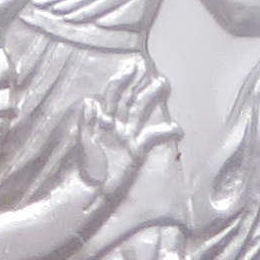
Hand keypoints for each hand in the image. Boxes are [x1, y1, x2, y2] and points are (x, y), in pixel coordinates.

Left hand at [76, 56, 177, 188]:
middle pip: (130, 100)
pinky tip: (176, 129)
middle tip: (155, 73)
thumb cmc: (86, 169)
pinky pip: (152, 137)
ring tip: (164, 85)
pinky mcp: (137, 150)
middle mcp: (116, 125)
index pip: (113, 96)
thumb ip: (87, 123)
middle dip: (141, 85)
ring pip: (141, 112)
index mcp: (102, 121)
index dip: (122, 81)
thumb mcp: (84, 145)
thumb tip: (90, 102)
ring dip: (152, 98)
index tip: (132, 67)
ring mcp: (127, 136)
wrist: (92, 192)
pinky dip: (164, 132)